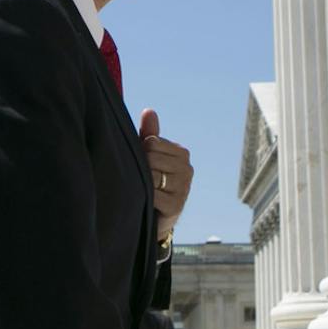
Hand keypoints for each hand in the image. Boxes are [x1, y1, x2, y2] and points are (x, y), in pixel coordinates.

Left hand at [137, 109, 193, 230]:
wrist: (154, 216)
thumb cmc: (150, 180)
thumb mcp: (149, 155)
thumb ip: (149, 134)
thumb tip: (149, 111)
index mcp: (182, 154)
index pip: (153, 143)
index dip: (141, 151)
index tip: (142, 162)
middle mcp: (187, 169)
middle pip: (152, 158)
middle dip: (141, 167)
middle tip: (140, 177)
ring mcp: (183, 188)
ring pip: (152, 176)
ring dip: (142, 182)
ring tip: (142, 188)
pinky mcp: (176, 205)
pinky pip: (153, 194)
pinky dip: (145, 197)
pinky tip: (145, 200)